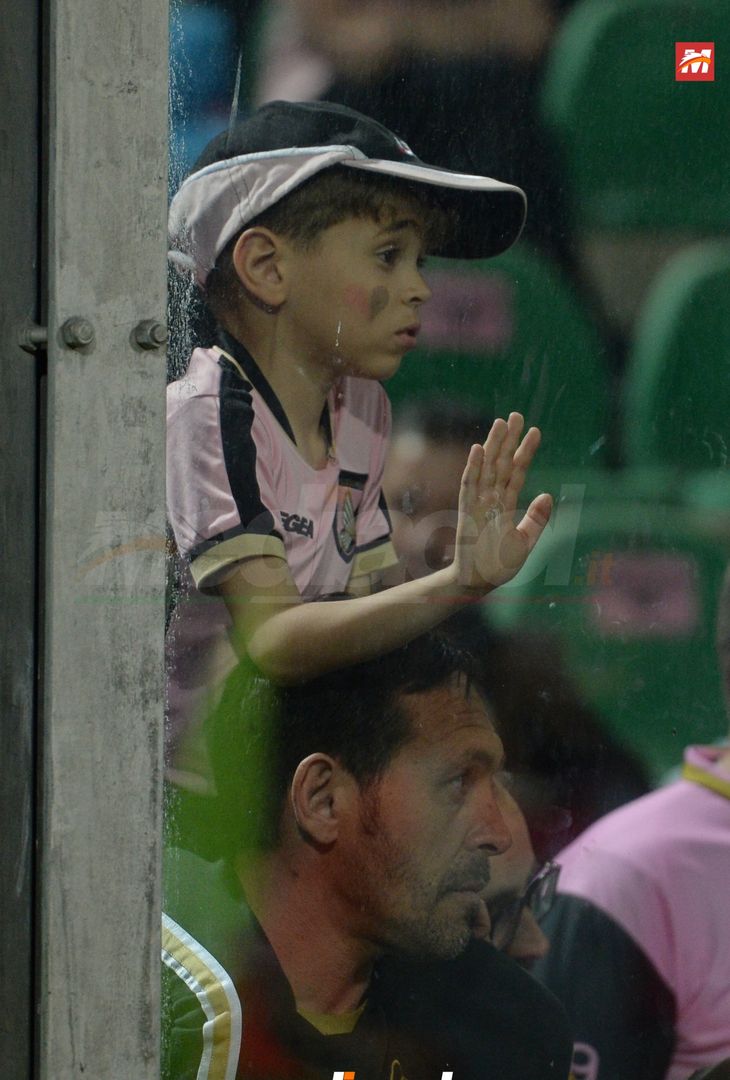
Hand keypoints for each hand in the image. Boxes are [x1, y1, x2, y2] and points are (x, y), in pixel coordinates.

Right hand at [452, 412, 551, 591]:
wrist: (478, 582)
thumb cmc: (500, 565)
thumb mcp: (525, 541)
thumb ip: (536, 519)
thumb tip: (547, 494)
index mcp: (506, 505)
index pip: (517, 472)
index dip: (525, 452)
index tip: (536, 431)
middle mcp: (491, 499)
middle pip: (501, 463)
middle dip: (508, 439)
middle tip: (515, 415)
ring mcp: (478, 504)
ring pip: (486, 468)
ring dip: (492, 445)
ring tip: (500, 423)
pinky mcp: (467, 512)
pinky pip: (469, 485)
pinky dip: (473, 468)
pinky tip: (478, 449)